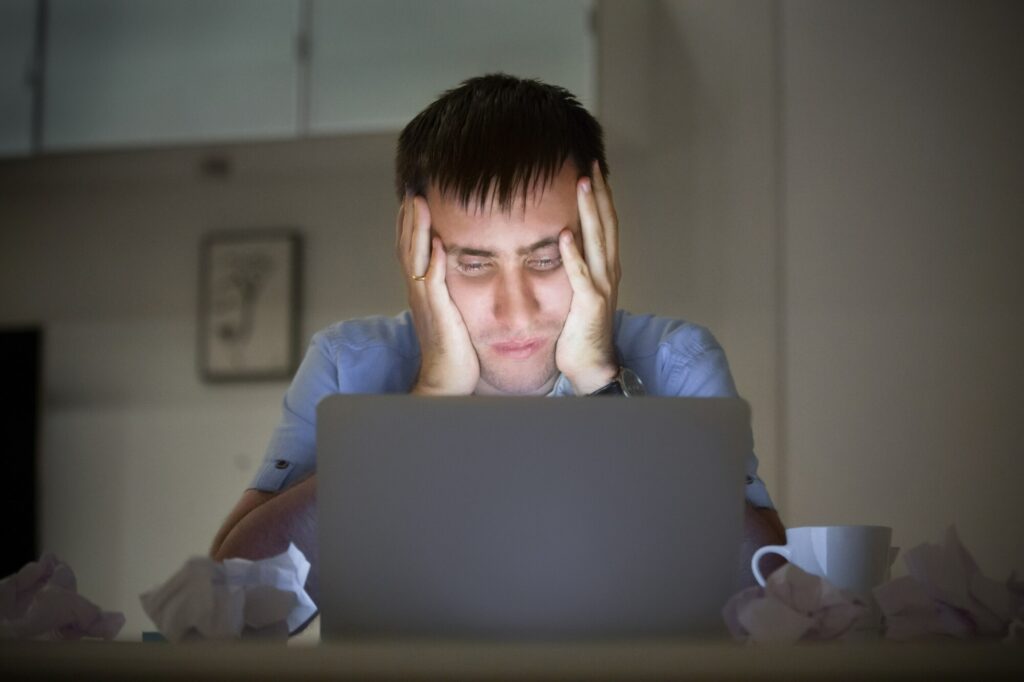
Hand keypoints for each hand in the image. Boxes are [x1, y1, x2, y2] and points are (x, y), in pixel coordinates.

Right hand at [395, 194, 479, 394]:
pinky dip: (435, 263)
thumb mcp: (450, 313)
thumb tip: (454, 272)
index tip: (413, 199)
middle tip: (412, 190)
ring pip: (416, 259)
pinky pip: (433, 284)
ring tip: (419, 204)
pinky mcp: (438, 315)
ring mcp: (425, 302)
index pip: (413, 251)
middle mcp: (418, 293)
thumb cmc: (454, 352)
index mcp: (422, 291)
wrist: (446, 383)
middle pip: (408, 247)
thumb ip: (449, 291)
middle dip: (410, 218)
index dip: (411, 225)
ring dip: (417, 231)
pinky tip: (440, 244)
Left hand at [555, 162, 620, 393]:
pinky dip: (574, 254)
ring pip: (598, 241)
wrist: (590, 364)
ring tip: (583, 185)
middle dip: (599, 194)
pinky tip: (565, 234)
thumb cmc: (580, 329)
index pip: (606, 224)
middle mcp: (609, 272)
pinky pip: (581, 274)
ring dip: (590, 212)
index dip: (601, 197)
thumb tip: (562, 240)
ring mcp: (602, 287)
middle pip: (606, 225)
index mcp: (606, 267)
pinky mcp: (590, 304)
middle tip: (591, 165)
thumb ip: (576, 266)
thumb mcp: (580, 290)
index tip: (593, 170)